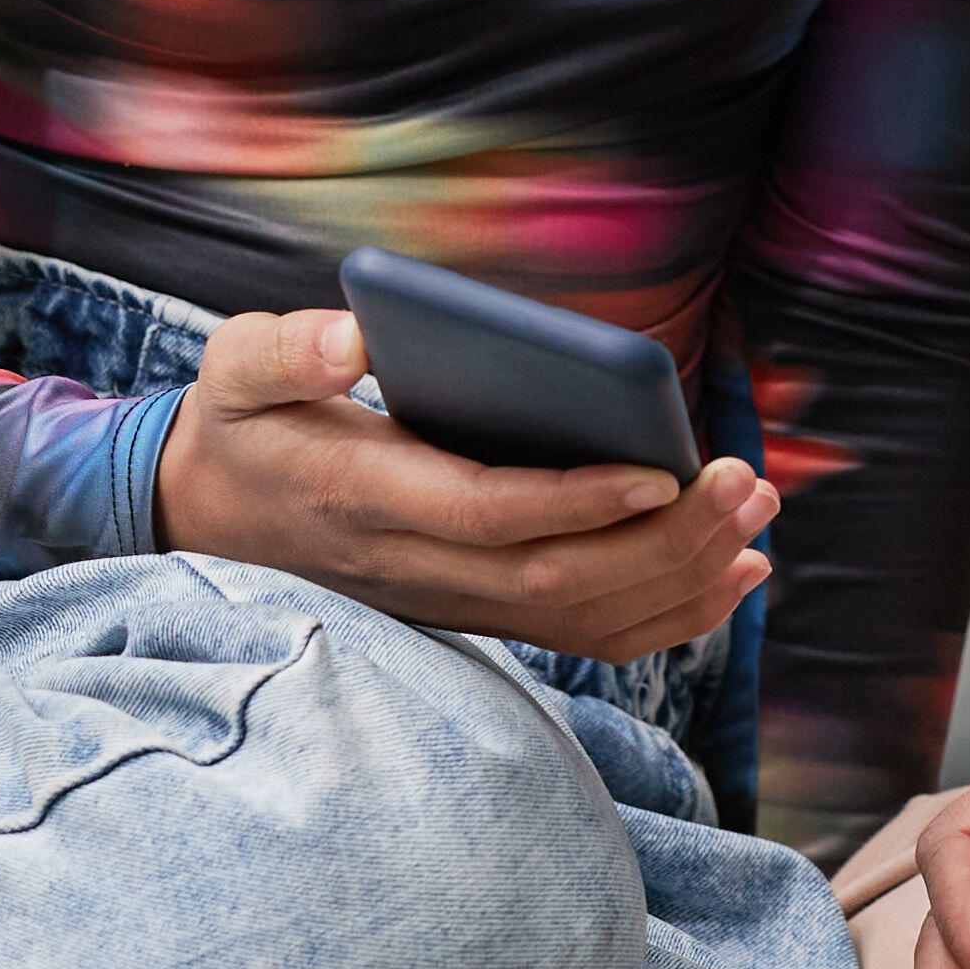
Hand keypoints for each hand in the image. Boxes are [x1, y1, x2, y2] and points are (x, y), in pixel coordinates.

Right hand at [153, 304, 770, 666]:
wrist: (212, 518)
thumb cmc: (242, 426)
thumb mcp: (235, 369)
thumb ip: (288, 351)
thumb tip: (354, 333)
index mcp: (366, 498)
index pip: (484, 513)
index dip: (573, 500)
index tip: (657, 471)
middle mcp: (416, 568)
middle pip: (554, 577)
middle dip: (662, 542)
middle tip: (748, 486)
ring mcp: (449, 602)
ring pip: (580, 617)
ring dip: (679, 580)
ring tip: (757, 520)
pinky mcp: (477, 612)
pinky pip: (582, 634)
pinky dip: (667, 617)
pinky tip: (732, 576)